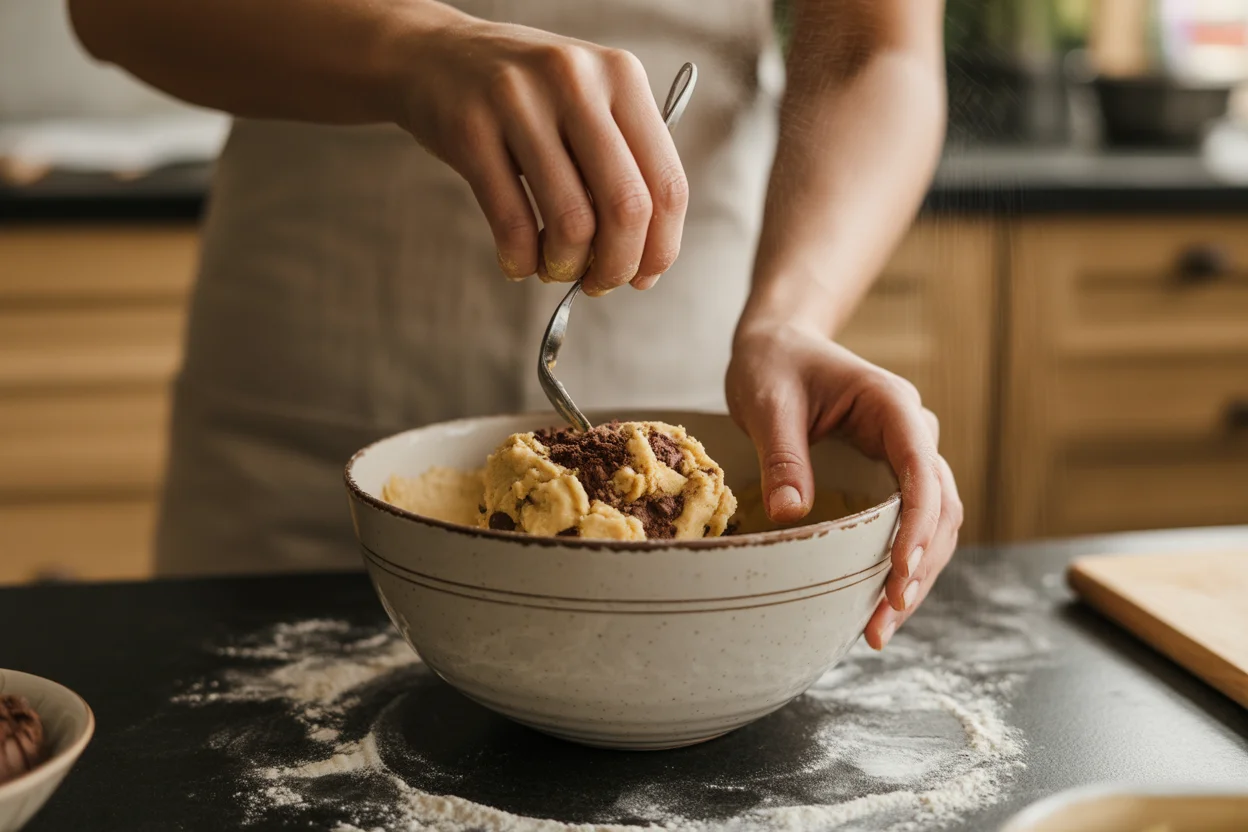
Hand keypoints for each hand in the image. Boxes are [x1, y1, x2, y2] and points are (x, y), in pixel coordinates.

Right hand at [398, 14, 687, 294]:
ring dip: (566, 266)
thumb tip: (645, 260)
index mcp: (621, 77)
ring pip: (572, 222)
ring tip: (554, 269)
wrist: (433, 55)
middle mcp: (577, 82)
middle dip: (617, 265)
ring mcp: (521, 103)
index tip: (644, 276)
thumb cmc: (525, 96)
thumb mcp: (587, 104)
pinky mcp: (472, 129)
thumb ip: (623, 166)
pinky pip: (513, 221)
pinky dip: (521, 259)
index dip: (661, 246)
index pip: (667, 183)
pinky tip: (518, 262)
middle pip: (627, 207)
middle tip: (600, 283)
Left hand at [726, 323, 962, 648]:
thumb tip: (791, 515)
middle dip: (918, 568)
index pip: (922, 472)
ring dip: (913, 577)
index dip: (916, 527)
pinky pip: (907, 525)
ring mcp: (905, 457)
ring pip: (932, 525)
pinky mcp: (889, 478)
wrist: (779, 346)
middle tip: (884, 622)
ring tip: (878, 631)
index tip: (899, 573)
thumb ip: (783, 455)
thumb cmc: (774, 365)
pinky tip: (873, 604)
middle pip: (938, 509)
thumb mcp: (769, 403)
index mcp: (893, 406)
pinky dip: (896, 565)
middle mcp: (912, 433)